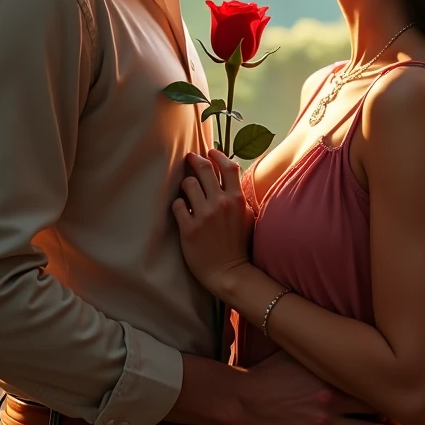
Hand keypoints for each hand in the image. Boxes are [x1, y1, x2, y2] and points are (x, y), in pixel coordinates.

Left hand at [173, 149, 253, 296]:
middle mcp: (221, 203)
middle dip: (195, 160)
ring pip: (188, 184)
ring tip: (188, 193)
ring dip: (186, 186)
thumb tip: (232, 174)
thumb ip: (239, 195)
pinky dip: (179, 206)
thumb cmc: (239, 244)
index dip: (217, 155)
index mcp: (237, 199)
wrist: (229, 273)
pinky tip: (183, 211)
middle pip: (204, 169)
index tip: (209, 152)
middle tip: (190, 158)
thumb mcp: (247, 216)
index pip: (227, 166)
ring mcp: (204, 216)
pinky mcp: (189, 228)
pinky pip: (177, 205)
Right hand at [241, 352, 405, 424]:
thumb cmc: (268, 373)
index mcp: (330, 376)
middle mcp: (332, 401)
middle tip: (406, 412)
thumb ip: (319, 349)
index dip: (387, 385)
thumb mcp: (296, 354)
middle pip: (375, 408)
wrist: (244, 400)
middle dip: (394, 411)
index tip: (398, 386)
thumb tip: (337, 334)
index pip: (370, 381)